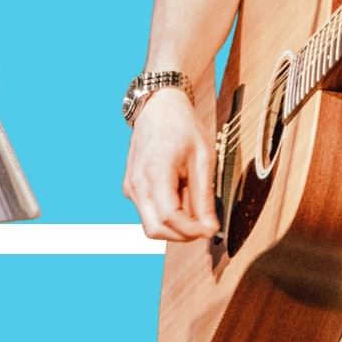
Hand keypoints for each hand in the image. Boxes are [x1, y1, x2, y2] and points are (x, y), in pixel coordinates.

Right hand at [122, 86, 220, 240]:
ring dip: (173, 224)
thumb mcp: (203, 156)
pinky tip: (180, 193)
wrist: (159, 106)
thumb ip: (204, 195)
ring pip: (150, 223)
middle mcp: (136, 183)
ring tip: (192, 200)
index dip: (190, 230)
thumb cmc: (183, 126)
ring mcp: (130, 186)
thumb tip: (210, 228)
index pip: (169, 217)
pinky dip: (165, 212)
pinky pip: (147, 211)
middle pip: (154, 229)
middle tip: (203, 226)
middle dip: (181, 235)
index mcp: (155, 172)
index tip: (209, 230)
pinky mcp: (130, 187)